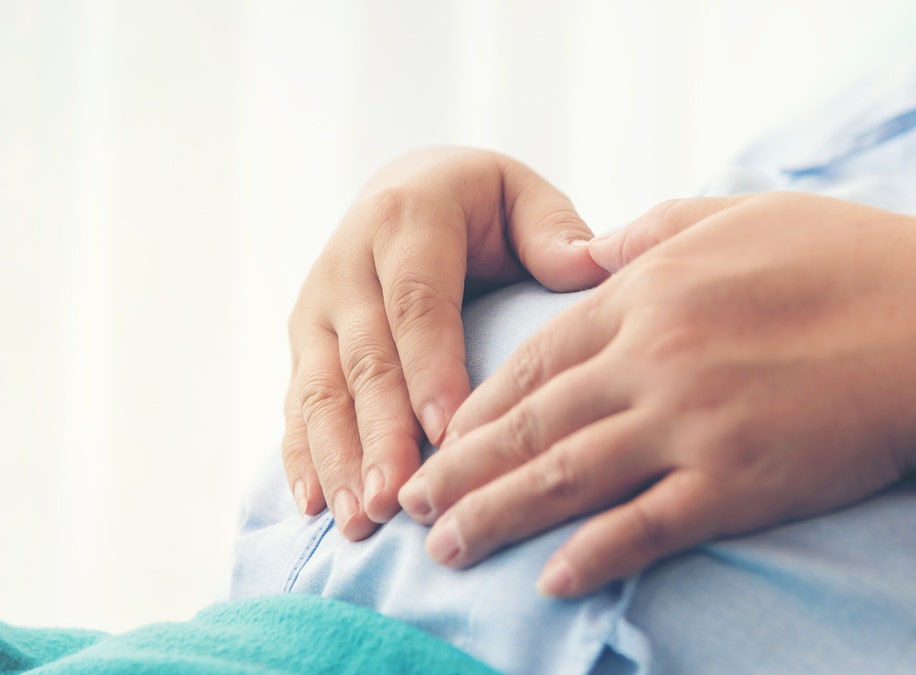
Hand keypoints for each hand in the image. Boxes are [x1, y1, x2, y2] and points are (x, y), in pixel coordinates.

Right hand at [284, 147, 607, 538]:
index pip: (417, 302)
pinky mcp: (303, 343)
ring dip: (338, 459)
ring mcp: (317, 307)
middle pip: (365, 359)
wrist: (403, 189)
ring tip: (361, 521)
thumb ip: (552, 231)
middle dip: (380, 435)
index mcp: (406, 219)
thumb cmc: (483, 207)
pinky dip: (303, 456)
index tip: (451, 436)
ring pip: (322, 390)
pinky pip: (297, 404)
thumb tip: (591, 264)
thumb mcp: (520, 197)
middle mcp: (348, 262)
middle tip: (398, 500)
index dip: (430, 370)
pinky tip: (317, 506)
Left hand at [398, 192, 915, 595]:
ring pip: (566, 479)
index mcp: (647, 294)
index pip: (538, 357)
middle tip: (409, 505)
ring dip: (498, 516)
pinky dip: (593, 555)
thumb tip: (591, 249)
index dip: (480, 403)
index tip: (441, 432)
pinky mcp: (736, 483)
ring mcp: (689, 425)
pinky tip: (552, 578)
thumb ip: (653, 230)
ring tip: (448, 549)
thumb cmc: (850, 259)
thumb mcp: (741, 213)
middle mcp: (651, 361)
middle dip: (462, 469)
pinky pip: (645, 527)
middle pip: (531, 424)